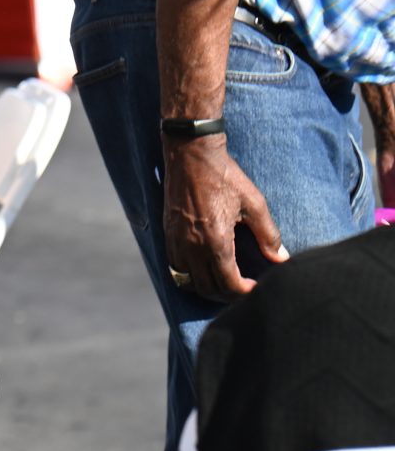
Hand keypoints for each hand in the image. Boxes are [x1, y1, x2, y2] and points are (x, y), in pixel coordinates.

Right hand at [163, 139, 285, 297]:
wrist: (191, 156)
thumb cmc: (225, 177)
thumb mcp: (255, 204)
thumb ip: (269, 235)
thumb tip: (282, 258)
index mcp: (215, 240)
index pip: (229, 284)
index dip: (246, 292)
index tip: (258, 287)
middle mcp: (192, 246)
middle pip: (208, 288)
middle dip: (229, 295)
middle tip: (245, 288)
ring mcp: (176, 241)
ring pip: (189, 282)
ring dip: (209, 287)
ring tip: (226, 281)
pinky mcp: (168, 234)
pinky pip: (176, 268)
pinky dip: (190, 276)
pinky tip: (205, 268)